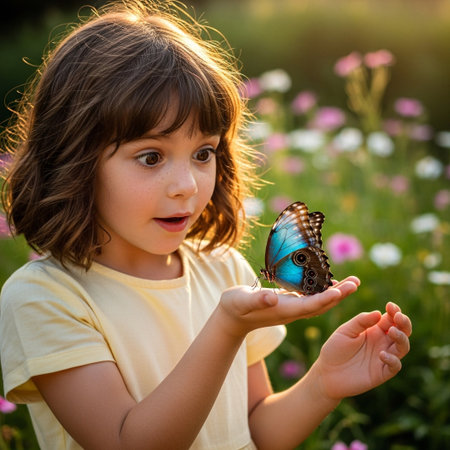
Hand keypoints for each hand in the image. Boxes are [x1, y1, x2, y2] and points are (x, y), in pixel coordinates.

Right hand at [217, 276, 359, 337]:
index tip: (341, 291)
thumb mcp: (242, 301)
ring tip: (352, 282)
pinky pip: (312, 298)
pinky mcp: (290, 303)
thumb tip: (272, 298)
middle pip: (321, 304)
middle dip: (340, 295)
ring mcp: (292, 309)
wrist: (232, 318)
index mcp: (284, 311)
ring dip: (337, 292)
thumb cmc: (235, 307)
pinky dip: (324, 291)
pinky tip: (330, 283)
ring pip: (320, 301)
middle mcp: (292, 311)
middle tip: (356, 282)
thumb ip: (257, 300)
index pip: (309, 306)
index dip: (325, 299)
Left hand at [312, 302, 411, 399]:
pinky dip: (393, 360)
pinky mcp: (382, 373)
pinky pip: (395, 366)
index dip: (394, 311)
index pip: (390, 319)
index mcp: (374, 330)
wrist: (327, 373)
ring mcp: (384, 357)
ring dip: (401, 338)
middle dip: (404, 323)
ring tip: (392, 332)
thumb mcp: (346, 331)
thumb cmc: (335, 349)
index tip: (390, 306)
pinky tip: (382, 354)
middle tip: (398, 317)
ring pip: (403, 347)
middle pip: (402, 331)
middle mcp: (382, 342)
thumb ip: (361, 321)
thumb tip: (378, 313)